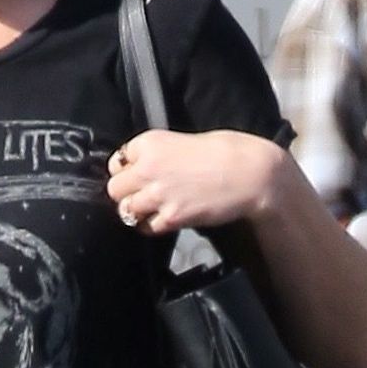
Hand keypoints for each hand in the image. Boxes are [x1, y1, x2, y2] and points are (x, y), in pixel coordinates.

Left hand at [106, 129, 288, 238]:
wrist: (252, 174)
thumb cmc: (228, 151)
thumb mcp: (185, 140)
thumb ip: (160, 154)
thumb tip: (145, 167)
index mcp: (150, 142)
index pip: (117, 161)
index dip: (126, 171)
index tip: (137, 175)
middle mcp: (148, 167)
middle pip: (114, 188)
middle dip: (126, 193)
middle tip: (143, 195)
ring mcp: (158, 194)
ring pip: (125, 210)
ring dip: (137, 211)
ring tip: (154, 209)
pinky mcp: (171, 217)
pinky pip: (146, 227)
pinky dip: (152, 226)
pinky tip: (166, 219)